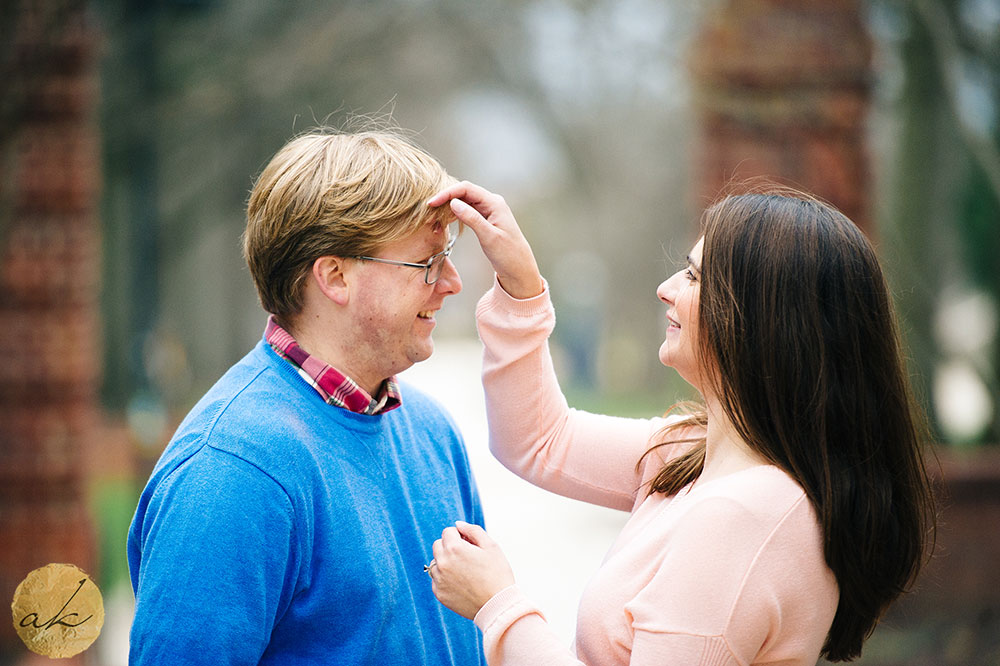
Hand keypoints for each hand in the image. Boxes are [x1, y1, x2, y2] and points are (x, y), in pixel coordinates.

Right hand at [428, 181, 543, 299]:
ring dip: (449, 206)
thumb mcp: (489, 237)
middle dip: (446, 198)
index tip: (432, 203)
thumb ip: (472, 219)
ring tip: (435, 215)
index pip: (466, 189)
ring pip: (464, 201)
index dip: (447, 193)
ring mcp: (488, 210)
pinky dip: (455, 213)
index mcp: (495, 203)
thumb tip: (454, 203)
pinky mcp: (485, 219)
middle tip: (429, 209)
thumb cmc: (509, 255)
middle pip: (464, 192)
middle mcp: (492, 203)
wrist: (519, 269)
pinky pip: (467, 210)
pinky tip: (445, 220)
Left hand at [428, 521, 515, 619]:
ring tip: (464, 571)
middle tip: (467, 557)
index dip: (460, 536)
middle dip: (450, 546)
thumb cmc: (497, 574)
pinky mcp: (439, 594)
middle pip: (438, 545)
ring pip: (435, 562)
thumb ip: (473, 530)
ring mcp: (439, 579)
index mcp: (454, 548)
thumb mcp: (491, 546)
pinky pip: (436, 579)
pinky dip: (445, 578)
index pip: (448, 532)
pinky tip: (461, 584)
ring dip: (445, 562)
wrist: (498, 606)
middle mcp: (442, 563)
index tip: (471, 545)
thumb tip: (458, 524)